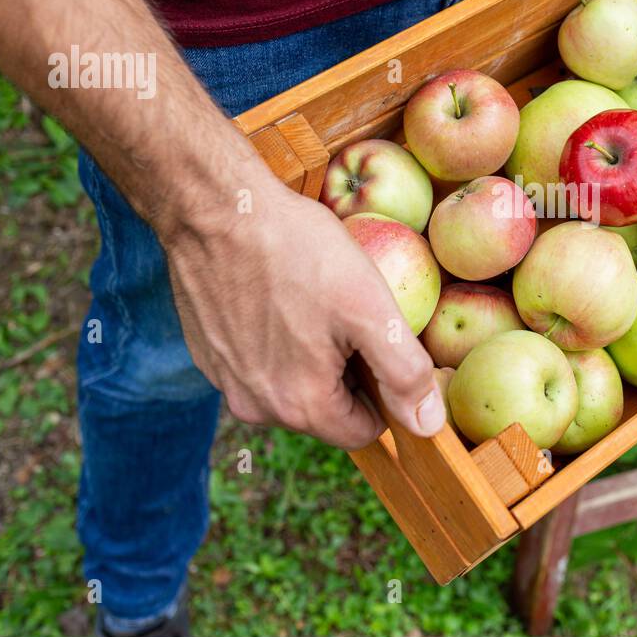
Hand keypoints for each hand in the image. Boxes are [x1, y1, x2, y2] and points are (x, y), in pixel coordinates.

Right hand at [161, 174, 442, 449]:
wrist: (218, 208)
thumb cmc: (298, 252)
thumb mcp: (369, 308)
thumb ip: (403, 373)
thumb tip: (428, 425)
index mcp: (300, 407)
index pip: (365, 428)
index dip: (381, 385)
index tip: (373, 334)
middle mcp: (256, 407)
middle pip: (328, 408)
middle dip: (345, 368)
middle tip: (344, 309)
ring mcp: (225, 381)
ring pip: (292, 384)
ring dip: (310, 352)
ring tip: (311, 298)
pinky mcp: (208, 353)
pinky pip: (258, 362)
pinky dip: (274, 337)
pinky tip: (278, 294)